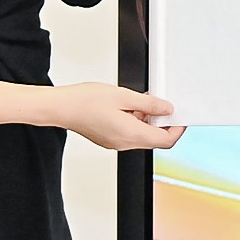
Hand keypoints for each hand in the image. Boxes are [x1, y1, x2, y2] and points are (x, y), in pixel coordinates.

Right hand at [52, 82, 184, 151]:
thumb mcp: (124, 96)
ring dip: (147, 120)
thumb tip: (166, 109)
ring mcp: (115, 143)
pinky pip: (129, 133)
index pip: (166, 141)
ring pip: (141, 135)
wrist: (60, 107)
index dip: (177, 128)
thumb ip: (149, 104)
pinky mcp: (107, 138)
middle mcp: (124, 143)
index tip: (180, 116)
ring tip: (140, 101)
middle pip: (154, 139)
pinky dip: (135, 121)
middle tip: (161, 104)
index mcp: (132, 135)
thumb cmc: (85, 101)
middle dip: (162, 122)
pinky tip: (128, 106)